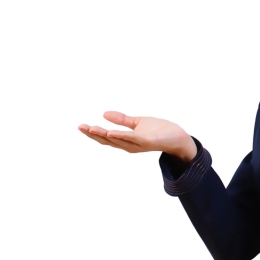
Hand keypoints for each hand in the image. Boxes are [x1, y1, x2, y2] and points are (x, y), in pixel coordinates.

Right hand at [78, 111, 196, 161]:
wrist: (178, 136)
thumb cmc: (159, 130)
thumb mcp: (137, 123)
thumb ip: (122, 120)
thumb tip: (104, 114)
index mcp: (126, 140)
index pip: (106, 137)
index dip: (93, 133)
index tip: (81, 126)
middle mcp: (130, 145)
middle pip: (108, 140)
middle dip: (94, 134)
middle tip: (81, 127)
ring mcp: (138, 144)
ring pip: (118, 140)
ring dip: (104, 135)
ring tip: (92, 128)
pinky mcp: (148, 141)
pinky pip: (132, 139)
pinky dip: (122, 136)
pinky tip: (111, 132)